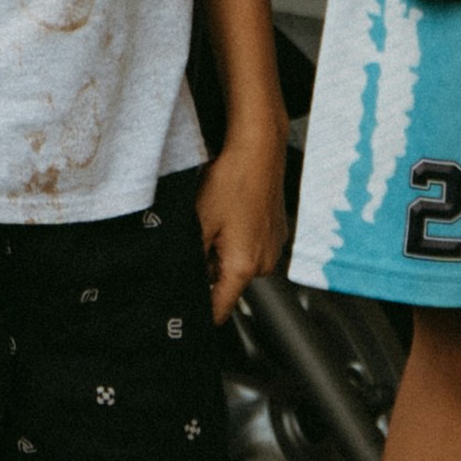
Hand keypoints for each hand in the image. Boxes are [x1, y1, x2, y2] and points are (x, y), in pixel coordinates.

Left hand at [196, 99, 287, 321]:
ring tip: (218, 221)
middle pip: (227, 284)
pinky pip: (252, 248)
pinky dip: (239, 238)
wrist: (258, 150)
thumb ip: (190, 259)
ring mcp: (273, 249)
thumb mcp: (198, 222)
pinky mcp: (277, 234)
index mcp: (243, 267)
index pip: (219, 309)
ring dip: (224, 252)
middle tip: (199, 238)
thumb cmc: (231, 180)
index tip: (185, 308)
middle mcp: (264, 263)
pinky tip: (233, 215)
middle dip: (209, 269)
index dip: (199, 311)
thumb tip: (183, 280)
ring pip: (239, 265)